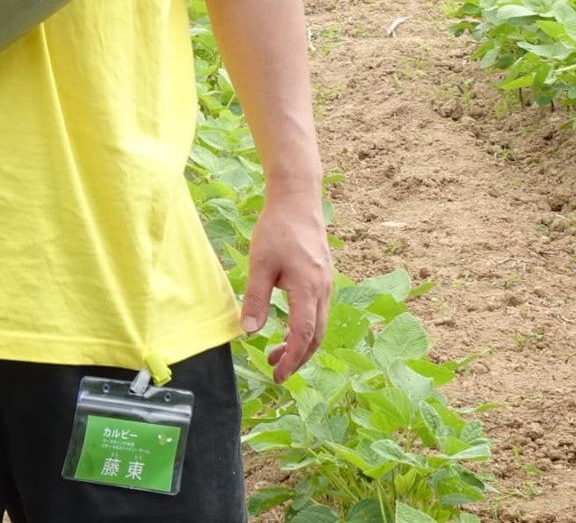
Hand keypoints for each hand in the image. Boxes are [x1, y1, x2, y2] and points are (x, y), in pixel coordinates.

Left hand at [242, 191, 332, 382]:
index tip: (277, 375)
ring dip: (301, 343)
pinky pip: (318, 311)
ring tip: (276, 352)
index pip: (303, 335)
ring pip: (319, 325)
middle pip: (316, 336)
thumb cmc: (277, 228)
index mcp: (309, 288)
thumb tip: (249, 332)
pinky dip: (305, 327)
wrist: (297, 200)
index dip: (291, 359)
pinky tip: (287, 327)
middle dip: (297, 358)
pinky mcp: (323, 277)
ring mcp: (326, 283)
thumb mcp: (260, 263)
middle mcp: (323, 289)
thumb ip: (256, 298)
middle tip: (275, 370)